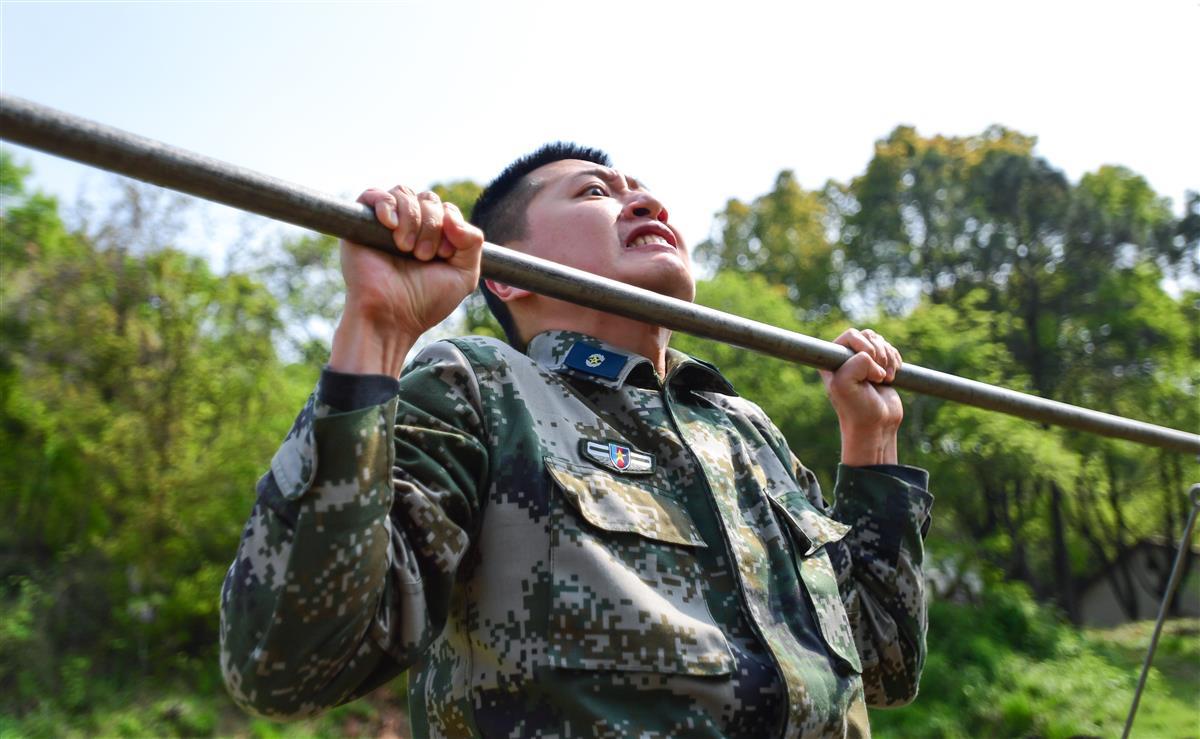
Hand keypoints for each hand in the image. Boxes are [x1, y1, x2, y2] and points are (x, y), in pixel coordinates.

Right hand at [329, 186, 483, 376]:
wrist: (391, 317)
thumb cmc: (425, 301)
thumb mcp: (464, 275)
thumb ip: (473, 242)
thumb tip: (451, 215)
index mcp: (433, 235)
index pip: (447, 209)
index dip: (450, 226)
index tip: (443, 256)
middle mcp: (410, 226)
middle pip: (428, 198)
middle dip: (431, 226)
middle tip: (422, 256)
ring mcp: (385, 224)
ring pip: (404, 193)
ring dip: (412, 219)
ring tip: (405, 249)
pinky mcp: (361, 224)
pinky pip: (374, 194)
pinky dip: (386, 204)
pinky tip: (391, 224)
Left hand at [819, 328, 903, 465]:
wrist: (876, 426)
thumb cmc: (856, 408)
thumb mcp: (845, 383)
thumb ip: (856, 362)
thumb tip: (874, 359)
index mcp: (832, 360)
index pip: (851, 335)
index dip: (864, 346)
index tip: (868, 364)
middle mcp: (846, 358)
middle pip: (868, 335)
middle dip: (879, 352)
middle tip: (878, 375)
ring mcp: (864, 361)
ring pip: (881, 342)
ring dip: (888, 358)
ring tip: (885, 378)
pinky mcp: (880, 366)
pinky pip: (891, 350)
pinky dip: (895, 361)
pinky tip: (892, 377)